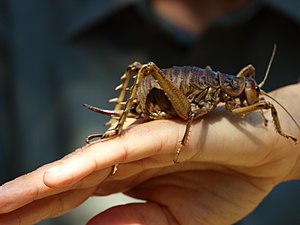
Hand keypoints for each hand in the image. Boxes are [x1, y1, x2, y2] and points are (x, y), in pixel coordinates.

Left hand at [0, 83, 298, 224]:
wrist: (261, 155)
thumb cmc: (224, 184)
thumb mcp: (178, 221)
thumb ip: (136, 224)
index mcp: (129, 179)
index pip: (73, 195)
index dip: (38, 210)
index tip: (5, 223)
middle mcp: (126, 160)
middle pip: (66, 181)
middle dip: (25, 201)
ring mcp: (140, 145)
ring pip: (82, 165)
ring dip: (39, 186)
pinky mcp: (160, 137)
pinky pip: (116, 152)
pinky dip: (84, 167)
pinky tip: (52, 181)